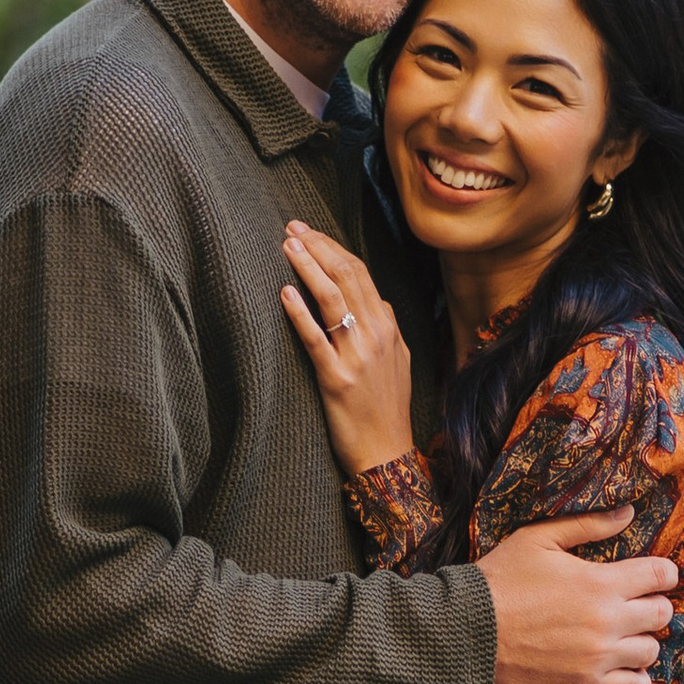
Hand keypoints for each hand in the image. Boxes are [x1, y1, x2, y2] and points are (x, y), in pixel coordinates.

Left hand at [280, 220, 416, 478]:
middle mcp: (376, 336)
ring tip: (287, 246)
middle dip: (318, 247)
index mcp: (388, 329)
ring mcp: (358, 356)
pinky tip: (285, 293)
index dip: (333, 248)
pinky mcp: (337, 379)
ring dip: (308, 267)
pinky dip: (300, 313)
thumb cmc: (387, 410)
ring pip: (332, 299)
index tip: (310, 232)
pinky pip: (316, 339)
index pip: (361, 274)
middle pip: (347, 277)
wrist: (387, 455)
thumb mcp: (398, 363)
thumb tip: (379, 303)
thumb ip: (388, 330)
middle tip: (292, 228)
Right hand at [481, 515, 678, 683]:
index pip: (660, 576)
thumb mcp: (539, 539)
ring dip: (642, 640)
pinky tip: (620, 665)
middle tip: (636, 604)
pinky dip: (634, 675)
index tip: (655, 575)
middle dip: (654, 605)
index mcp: (600, 582)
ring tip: (624, 634)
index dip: (663, 573)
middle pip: (661, 614)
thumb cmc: (500, 581)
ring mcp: (598, 657)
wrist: (468, 632)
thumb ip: (587, 525)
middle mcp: (607, 621)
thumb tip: (628, 513)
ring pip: (650, 650)